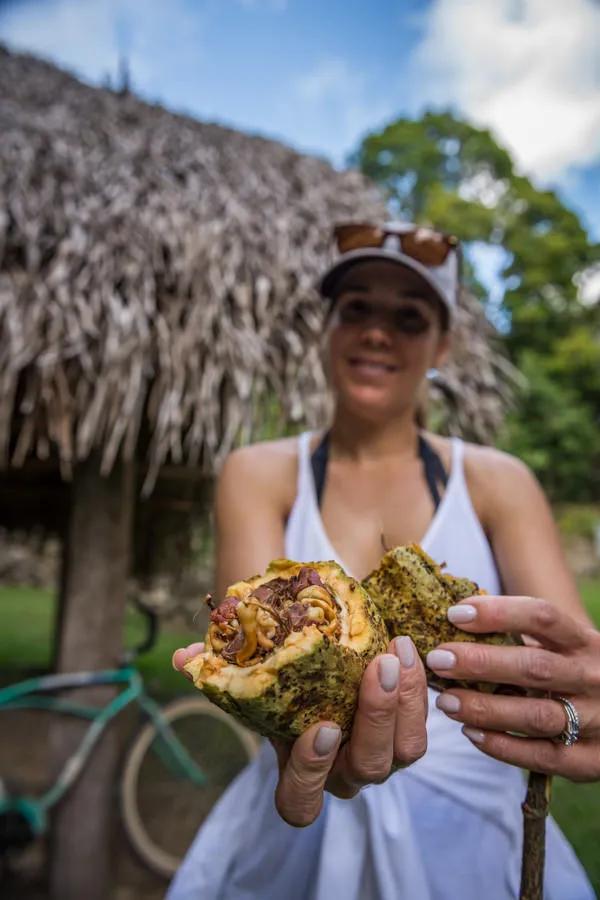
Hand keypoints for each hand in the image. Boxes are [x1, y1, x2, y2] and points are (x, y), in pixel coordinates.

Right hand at [173, 636, 427, 825]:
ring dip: (403, 702)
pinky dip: (417, 686)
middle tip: (376, 669)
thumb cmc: (283, 678)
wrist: (325, 663)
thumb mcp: (252, 676)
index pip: (300, 802)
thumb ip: (217, 670)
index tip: (320, 728)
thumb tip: (183, 657)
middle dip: (374, 719)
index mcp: (300, 772)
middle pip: (366, 770)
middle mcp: (343, 773)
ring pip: (405, 752)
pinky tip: (404, 646)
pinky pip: (419, 723)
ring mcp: (380, 756)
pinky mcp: (406, 732)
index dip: (311, 774)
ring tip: (395, 652)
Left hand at [427, 595, 599, 781]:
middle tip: (438, 659)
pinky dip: (502, 746)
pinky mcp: (591, 760)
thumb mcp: (562, 647)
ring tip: (446, 701)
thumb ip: (522, 637)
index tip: (455, 614)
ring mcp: (596, 720)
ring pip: (535, 715)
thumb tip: (454, 623)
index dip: (498, 612)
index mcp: (585, 642)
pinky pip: (541, 756)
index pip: (543, 617)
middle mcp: (594, 678)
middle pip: (534, 667)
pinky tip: (470, 732)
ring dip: (485, 708)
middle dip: (480, 663)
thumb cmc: (572, 672)